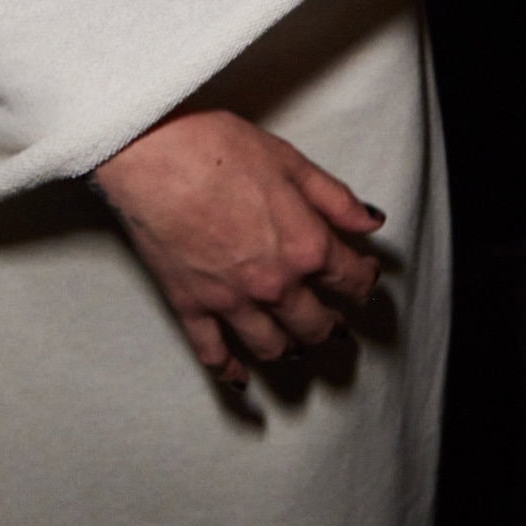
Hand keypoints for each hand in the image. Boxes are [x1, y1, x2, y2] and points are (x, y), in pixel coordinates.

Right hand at [93, 109, 383, 388]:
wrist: (154, 155)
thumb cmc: (218, 147)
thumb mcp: (291, 162)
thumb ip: (335, 198)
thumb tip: (370, 223)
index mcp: (305, 246)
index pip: (351, 278)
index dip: (365, 279)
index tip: (365, 276)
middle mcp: (274, 284)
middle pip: (315, 324)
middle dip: (331, 326)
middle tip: (336, 325)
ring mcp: (231, 302)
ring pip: (272, 346)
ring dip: (291, 349)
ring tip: (297, 345)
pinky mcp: (190, 306)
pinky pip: (214, 354)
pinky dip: (231, 370)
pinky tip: (241, 378)